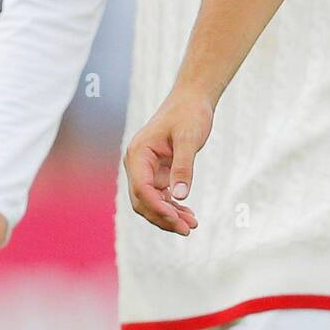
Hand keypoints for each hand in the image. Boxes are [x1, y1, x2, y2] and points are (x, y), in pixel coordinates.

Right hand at [123, 91, 212, 234]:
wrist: (192, 100)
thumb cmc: (189, 113)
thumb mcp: (188, 138)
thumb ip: (183, 166)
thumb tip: (181, 196)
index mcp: (138, 153)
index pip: (141, 189)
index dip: (157, 207)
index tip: (176, 219)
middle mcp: (137, 164)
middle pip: (143, 201)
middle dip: (163, 217)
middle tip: (187, 229)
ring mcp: (146, 169)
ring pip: (152, 202)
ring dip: (169, 216)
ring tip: (191, 226)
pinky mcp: (157, 172)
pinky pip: (161, 196)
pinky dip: (173, 207)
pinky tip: (188, 215)